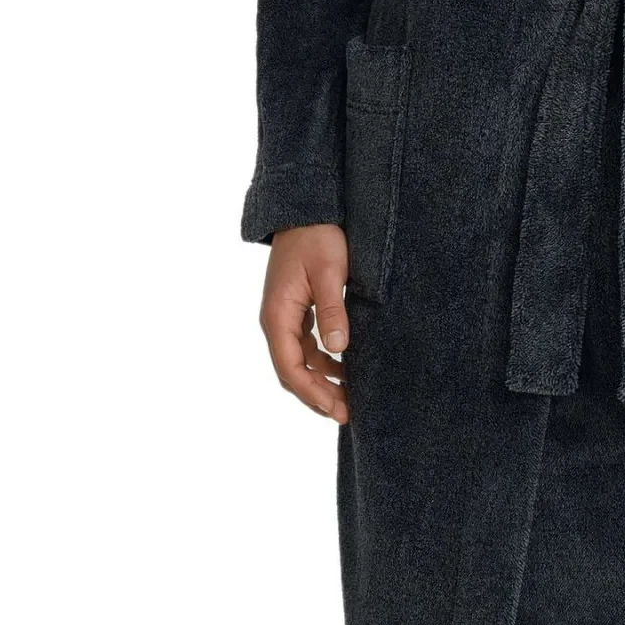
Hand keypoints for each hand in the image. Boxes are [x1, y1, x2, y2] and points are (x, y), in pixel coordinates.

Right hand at [259, 223, 350, 422]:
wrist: (305, 211)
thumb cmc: (317, 237)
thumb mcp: (328, 272)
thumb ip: (332, 310)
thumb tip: (338, 350)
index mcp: (278, 315)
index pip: (289, 367)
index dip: (312, 393)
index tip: (336, 410)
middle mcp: (276, 320)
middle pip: (291, 370)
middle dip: (317, 395)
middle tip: (346, 414)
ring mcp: (284, 316)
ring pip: (298, 360)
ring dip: (320, 380)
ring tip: (349, 397)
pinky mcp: (295, 310)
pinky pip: (305, 345)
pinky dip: (322, 361)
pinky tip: (344, 366)